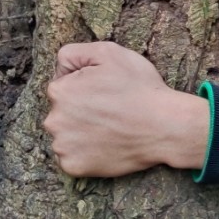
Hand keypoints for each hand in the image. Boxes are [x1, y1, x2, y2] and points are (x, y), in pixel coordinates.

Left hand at [44, 42, 211, 178]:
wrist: (164, 126)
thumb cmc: (139, 87)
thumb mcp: (108, 52)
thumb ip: (73, 53)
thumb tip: (60, 69)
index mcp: (59, 91)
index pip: (63, 86)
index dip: (85, 87)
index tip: (105, 92)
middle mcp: (53, 120)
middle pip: (62, 112)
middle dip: (79, 111)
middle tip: (109, 111)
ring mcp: (63, 146)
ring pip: (65, 136)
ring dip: (80, 133)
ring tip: (109, 129)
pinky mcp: (73, 167)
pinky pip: (71, 158)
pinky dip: (84, 154)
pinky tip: (105, 145)